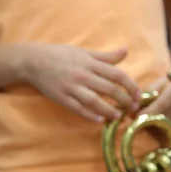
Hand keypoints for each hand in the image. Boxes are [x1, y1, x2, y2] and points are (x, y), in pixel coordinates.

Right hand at [18, 43, 140, 121]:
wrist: (33, 61)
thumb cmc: (59, 55)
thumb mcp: (83, 52)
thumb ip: (105, 56)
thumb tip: (126, 51)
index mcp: (90, 63)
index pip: (117, 74)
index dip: (130, 85)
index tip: (137, 94)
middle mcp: (83, 75)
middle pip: (109, 89)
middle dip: (124, 100)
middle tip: (132, 109)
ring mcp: (71, 87)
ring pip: (95, 101)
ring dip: (109, 110)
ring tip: (118, 117)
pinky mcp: (61, 98)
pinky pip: (78, 108)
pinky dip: (89, 115)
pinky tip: (99, 121)